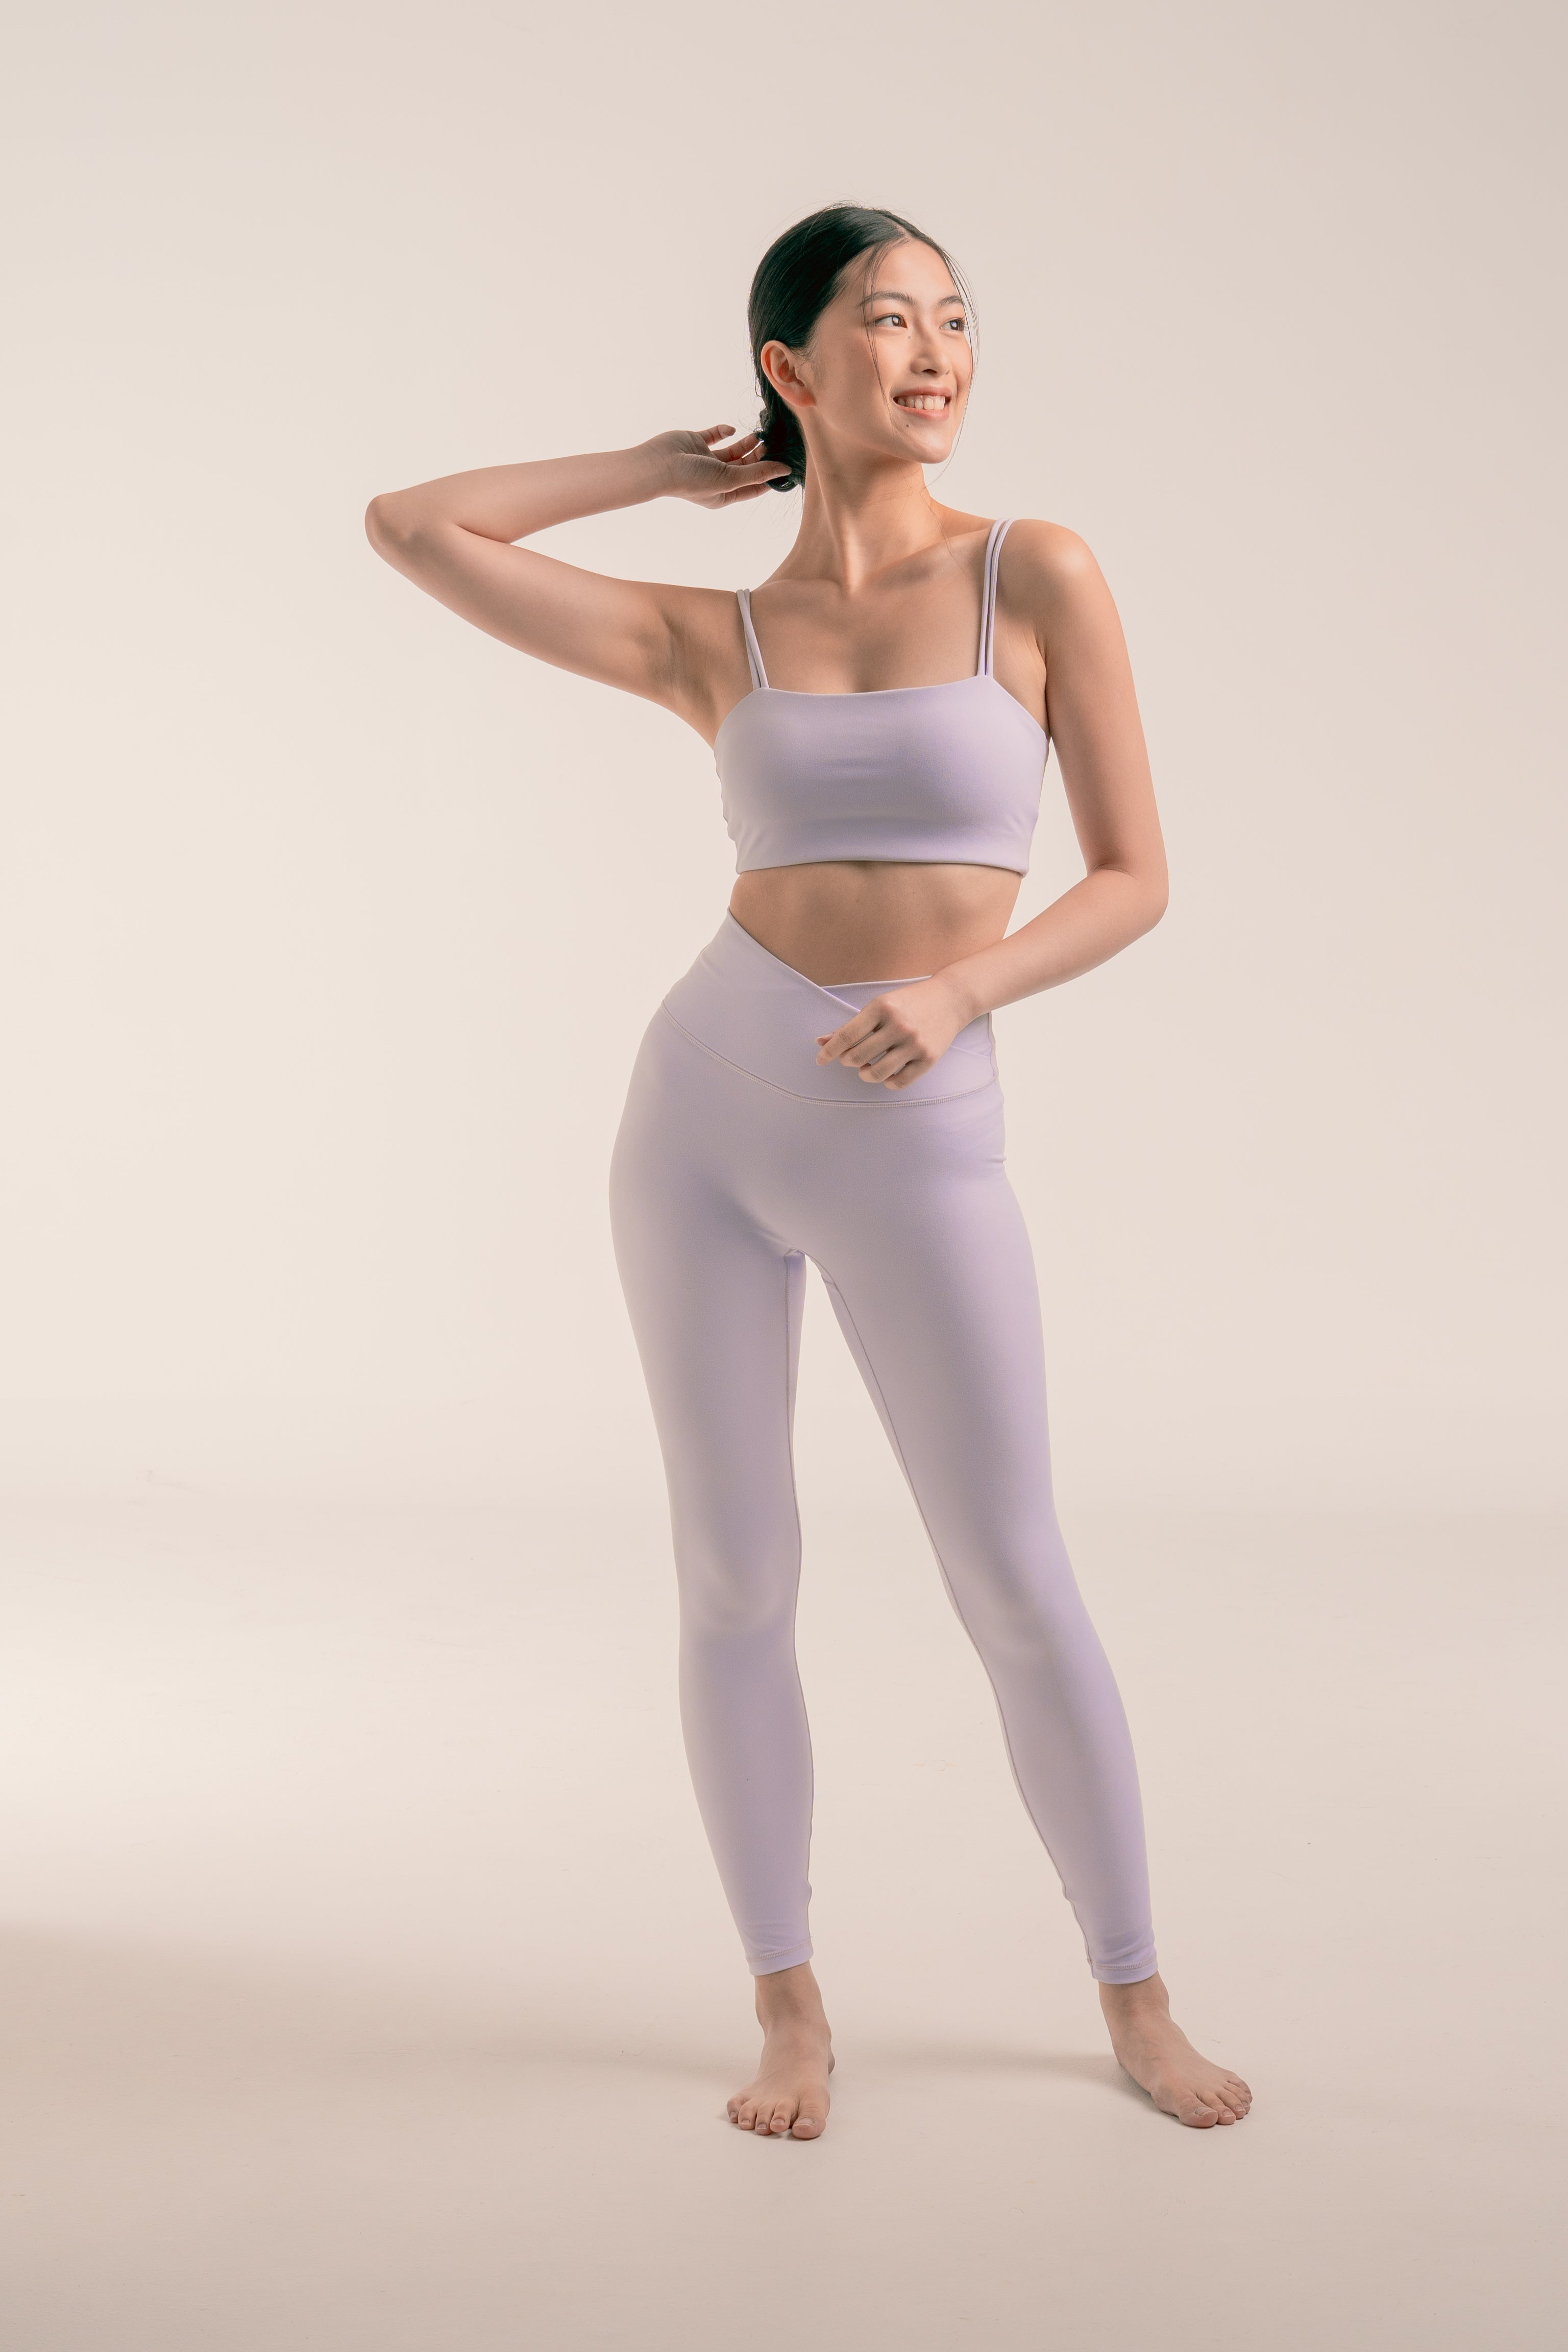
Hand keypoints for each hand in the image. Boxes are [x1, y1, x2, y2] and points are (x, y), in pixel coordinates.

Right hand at [644, 424, 791, 508]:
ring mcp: (706, 460)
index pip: (753, 487)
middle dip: (759, 456)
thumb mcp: (730, 479)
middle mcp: (716, 478)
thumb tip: (784, 471)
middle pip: (745, 467)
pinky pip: (715, 435)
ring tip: (759, 435)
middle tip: (772, 443)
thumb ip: (757, 473)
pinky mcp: (696, 443)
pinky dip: (724, 431)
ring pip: (733, 451)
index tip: (785, 465)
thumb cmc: (692, 479)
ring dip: (746, 443)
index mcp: (724, 494)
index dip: (769, 477)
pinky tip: (731, 429)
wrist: (658, 465)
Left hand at [814, 975, 975, 1090]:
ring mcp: (914, 1043)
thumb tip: (820, 1041)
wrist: (950, 999)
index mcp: (881, 1007)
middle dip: (848, 1061)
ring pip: (877, 1073)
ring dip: (865, 1075)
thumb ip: (851, 1025)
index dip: (829, 1051)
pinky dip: (887, 1082)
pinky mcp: (928, 1058)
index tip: (820, 1060)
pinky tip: (887, 1073)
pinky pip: (899, 1082)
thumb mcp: (879, 1005)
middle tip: (850, 1058)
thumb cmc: (908, 1002)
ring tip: (866, 1069)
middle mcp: (898, 1025)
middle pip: (858, 1057)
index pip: (847, 1035)